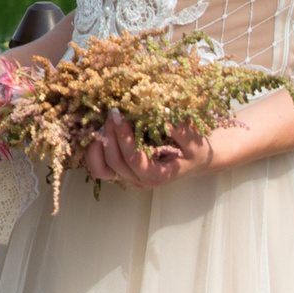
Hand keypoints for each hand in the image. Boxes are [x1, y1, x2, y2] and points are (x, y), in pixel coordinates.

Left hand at [81, 109, 208, 189]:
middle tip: (111, 112)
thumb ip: (181, 131)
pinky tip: (100, 131)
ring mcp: (129, 177)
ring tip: (104, 121)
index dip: (123, 137)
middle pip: (114, 162)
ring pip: (102, 167)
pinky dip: (96, 150)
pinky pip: (101, 166)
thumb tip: (163, 114)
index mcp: (156, 176)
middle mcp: (139, 180)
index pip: (133, 159)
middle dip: (109, 135)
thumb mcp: (194, 141)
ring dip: (98, 144)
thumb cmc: (196, 150)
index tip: (119, 115)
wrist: (197, 159)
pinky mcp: (123, 170)